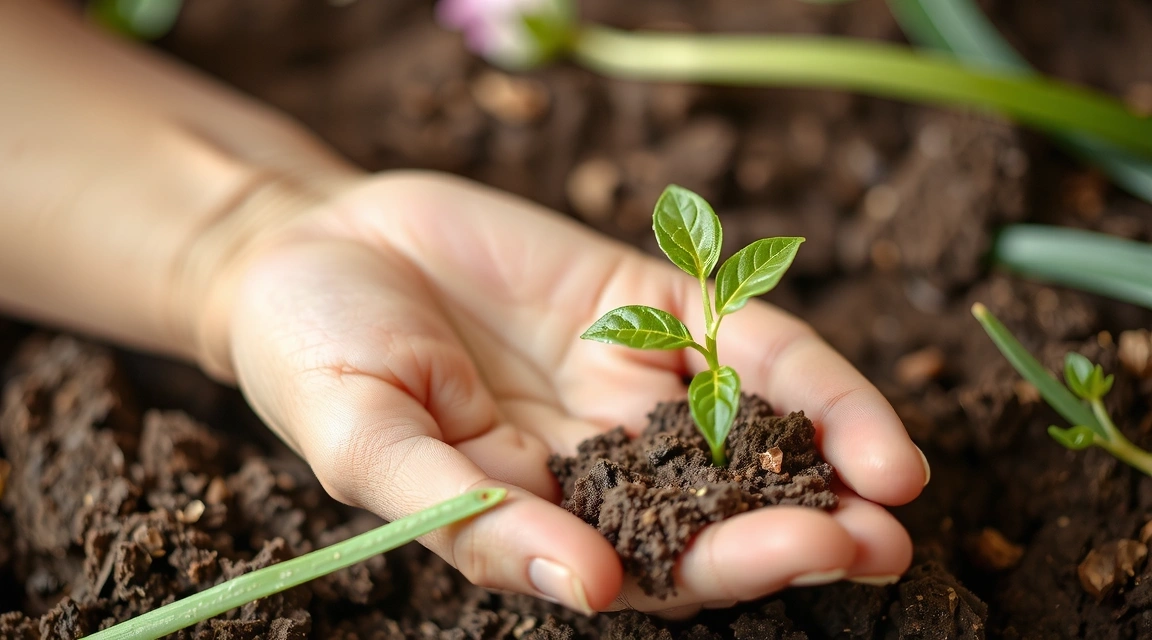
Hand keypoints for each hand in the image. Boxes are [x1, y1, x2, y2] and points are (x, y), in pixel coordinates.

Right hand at [206, 172, 928, 615]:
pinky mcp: (651, 301)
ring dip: (829, 450)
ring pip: (753, 426)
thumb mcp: (369, 443)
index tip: (802, 558)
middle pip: (724, 510)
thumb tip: (584, 587)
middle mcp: (604, 462)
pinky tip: (849, 396)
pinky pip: (739, 334)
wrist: (313, 244)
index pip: (654, 566)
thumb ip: (466, 515)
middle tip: (880, 543)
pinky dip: (797, 364)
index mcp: (543, 519)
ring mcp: (635, 380)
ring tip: (897, 476)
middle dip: (802, 527)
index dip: (727, 568)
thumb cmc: (316, 357)